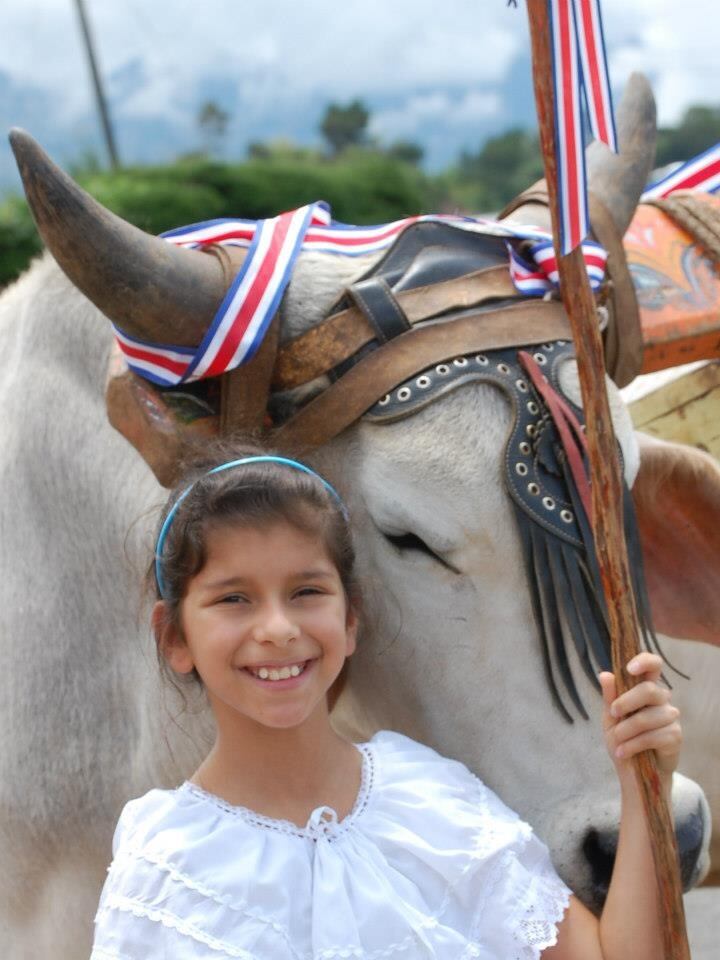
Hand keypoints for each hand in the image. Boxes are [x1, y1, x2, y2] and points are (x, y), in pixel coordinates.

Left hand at [598, 653, 681, 790]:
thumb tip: (604, 674)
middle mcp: (661, 699)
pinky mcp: (675, 736)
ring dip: (626, 731)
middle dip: (626, 702)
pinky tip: (624, 752)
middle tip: (613, 714)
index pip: (653, 665)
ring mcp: (671, 717)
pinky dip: (633, 745)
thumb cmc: (622, 738)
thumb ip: (610, 696)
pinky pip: (653, 736)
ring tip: (616, 742)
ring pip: (648, 717)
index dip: (644, 662)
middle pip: (649, 690)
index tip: (629, 669)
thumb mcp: (610, 717)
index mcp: (645, 688)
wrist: (632, 771)